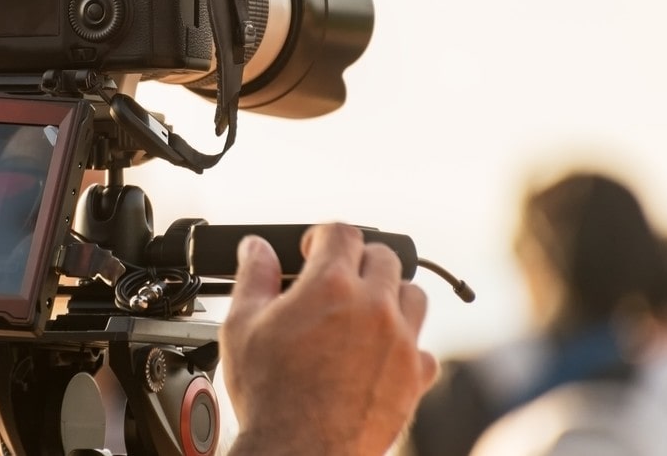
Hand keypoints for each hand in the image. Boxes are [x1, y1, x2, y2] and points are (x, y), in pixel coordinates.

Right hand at [220, 223, 438, 455]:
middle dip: (357, 260)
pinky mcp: (414, 377)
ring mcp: (401, 342)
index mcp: (331, 286)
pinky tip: (379, 355)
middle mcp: (374, 307)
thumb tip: (257, 248)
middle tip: (336, 280)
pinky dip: (406, 345)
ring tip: (363, 312)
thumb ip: (254, 277)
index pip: (341, 232)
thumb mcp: (242, 326)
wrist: (299, 452)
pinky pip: (424, 347)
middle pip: (383, 257)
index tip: (312, 250)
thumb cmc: (269, 394)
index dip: (322, 236)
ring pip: (412, 294)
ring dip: (390, 294)